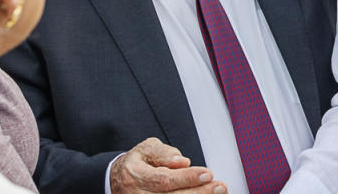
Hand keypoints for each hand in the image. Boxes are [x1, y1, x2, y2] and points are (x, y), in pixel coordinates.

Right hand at [109, 138, 226, 193]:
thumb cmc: (137, 163)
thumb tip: (182, 162)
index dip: (187, 178)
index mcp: (135, 175)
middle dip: (199, 193)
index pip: (164, 180)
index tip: (208, 174)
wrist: (117, 181)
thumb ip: (163, 153)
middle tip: (219, 187)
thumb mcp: (146, 149)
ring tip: (217, 193)